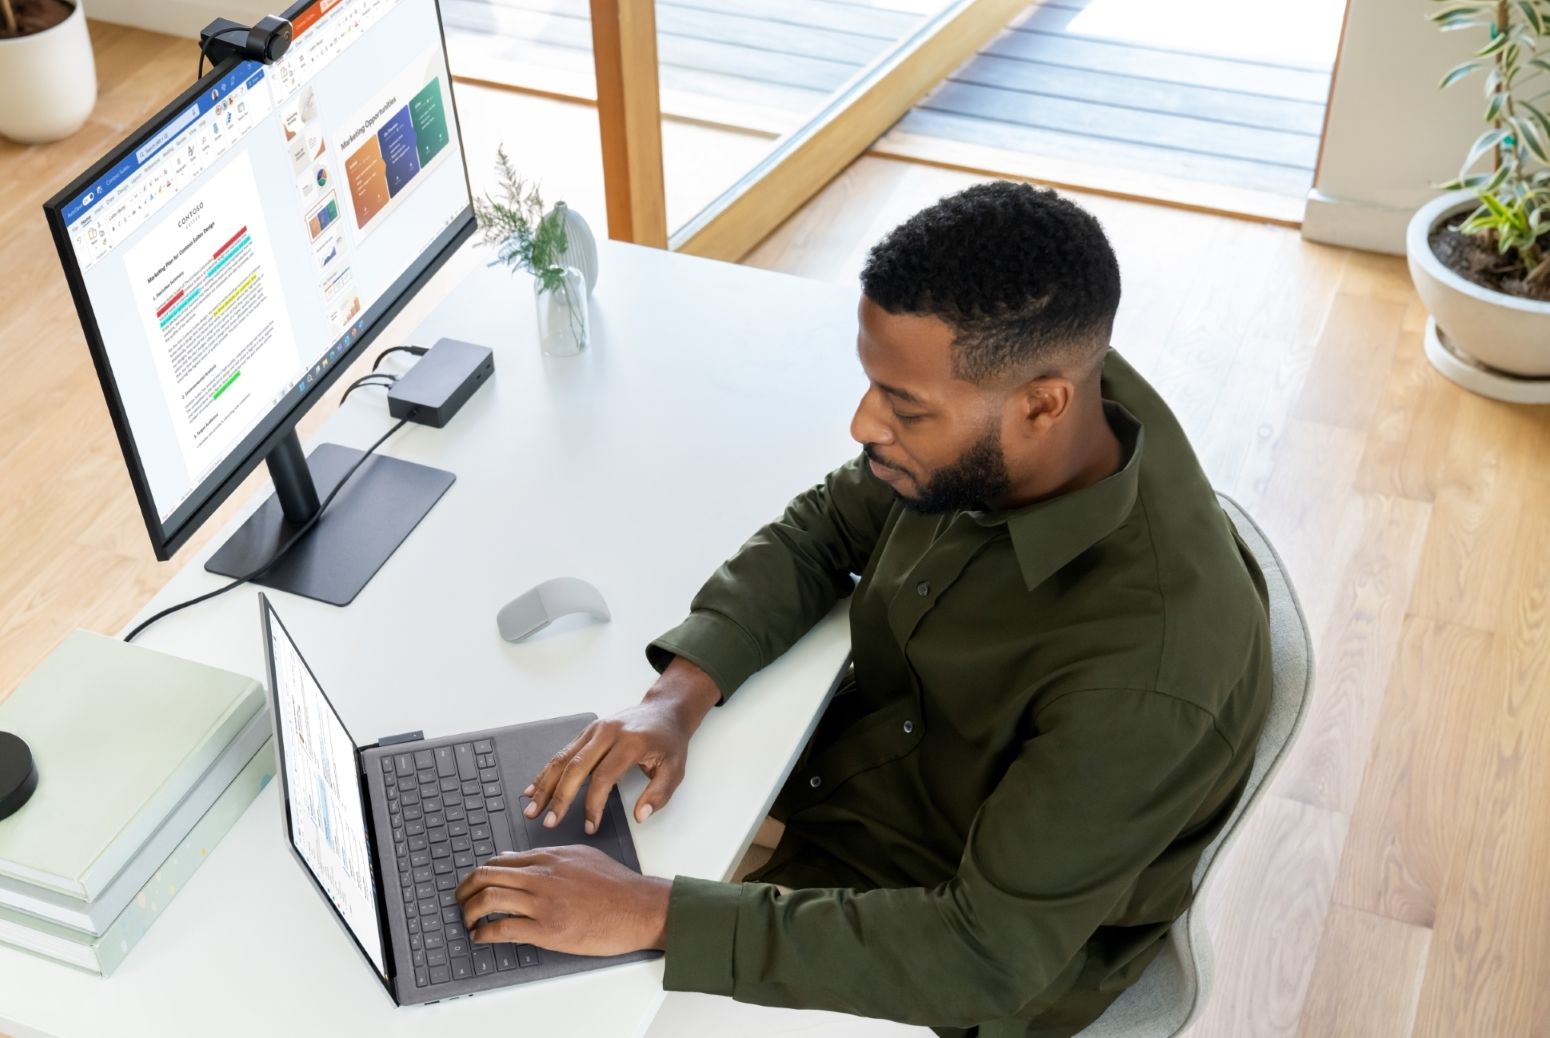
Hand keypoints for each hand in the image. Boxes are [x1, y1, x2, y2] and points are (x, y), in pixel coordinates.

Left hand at [456, 846, 671, 954]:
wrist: (638, 907)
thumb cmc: (616, 885)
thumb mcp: (581, 857)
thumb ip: (548, 857)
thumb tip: (516, 860)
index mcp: (550, 857)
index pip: (501, 860)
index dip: (480, 873)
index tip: (473, 884)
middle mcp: (542, 876)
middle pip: (487, 876)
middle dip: (465, 889)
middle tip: (459, 900)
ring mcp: (543, 902)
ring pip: (489, 899)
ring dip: (469, 912)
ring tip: (467, 921)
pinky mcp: (547, 929)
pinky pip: (504, 928)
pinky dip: (485, 933)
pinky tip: (481, 937)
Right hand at [525, 656, 720, 831]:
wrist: (664, 711)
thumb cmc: (668, 742)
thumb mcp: (675, 769)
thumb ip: (659, 794)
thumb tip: (640, 816)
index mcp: (630, 743)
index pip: (604, 777)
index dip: (593, 804)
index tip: (590, 826)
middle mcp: (607, 733)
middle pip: (576, 767)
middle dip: (559, 797)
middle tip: (549, 821)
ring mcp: (594, 730)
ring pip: (563, 758)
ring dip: (545, 784)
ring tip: (532, 808)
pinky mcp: (587, 731)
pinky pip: (563, 752)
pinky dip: (547, 772)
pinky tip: (535, 788)